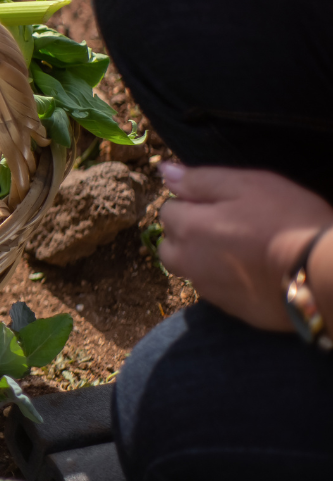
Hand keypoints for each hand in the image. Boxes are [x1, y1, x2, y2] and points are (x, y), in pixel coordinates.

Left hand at [157, 163, 332, 330]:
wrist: (323, 272)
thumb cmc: (288, 219)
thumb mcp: (247, 185)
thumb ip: (200, 179)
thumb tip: (164, 171)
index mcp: (189, 228)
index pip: (168, 211)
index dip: (191, 203)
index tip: (220, 203)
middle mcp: (189, 263)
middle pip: (170, 245)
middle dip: (186, 235)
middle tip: (225, 227)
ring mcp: (209, 290)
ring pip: (190, 270)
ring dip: (201, 259)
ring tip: (239, 249)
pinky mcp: (232, 310)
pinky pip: (215, 291)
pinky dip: (224, 280)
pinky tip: (251, 271)